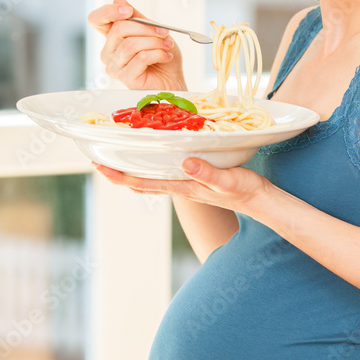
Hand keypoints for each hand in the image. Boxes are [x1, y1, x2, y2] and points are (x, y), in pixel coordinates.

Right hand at [88, 0, 185, 91]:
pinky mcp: (126, 78)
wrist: (174, 81)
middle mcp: (109, 52)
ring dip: (155, 42)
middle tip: (164, 33)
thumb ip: (137, 17)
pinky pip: (141, 58)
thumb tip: (118, 0)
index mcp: (112, 38)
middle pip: (119, 29)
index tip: (129, 10)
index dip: (109, 12)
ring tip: (167, 46)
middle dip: (147, 28)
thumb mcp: (153, 31)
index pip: (96, 19)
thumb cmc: (163, 57)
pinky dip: (158, 54)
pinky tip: (166, 57)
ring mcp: (115, 66)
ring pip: (131, 44)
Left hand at [92, 157, 271, 214]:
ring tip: (118, 159)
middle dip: (118, 174)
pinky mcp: (195, 180)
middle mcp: (180, 187)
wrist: (259, 201)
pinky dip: (151, 169)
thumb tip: (184, 163)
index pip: (144, 182)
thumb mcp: (227, 179)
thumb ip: (207, 173)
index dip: (120, 176)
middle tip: (99, 161)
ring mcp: (187, 185)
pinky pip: (166, 176)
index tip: (100, 166)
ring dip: (132, 172)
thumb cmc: (245, 191)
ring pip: (151, 181)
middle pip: (141, 183)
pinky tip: (152, 160)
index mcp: (183, 187)